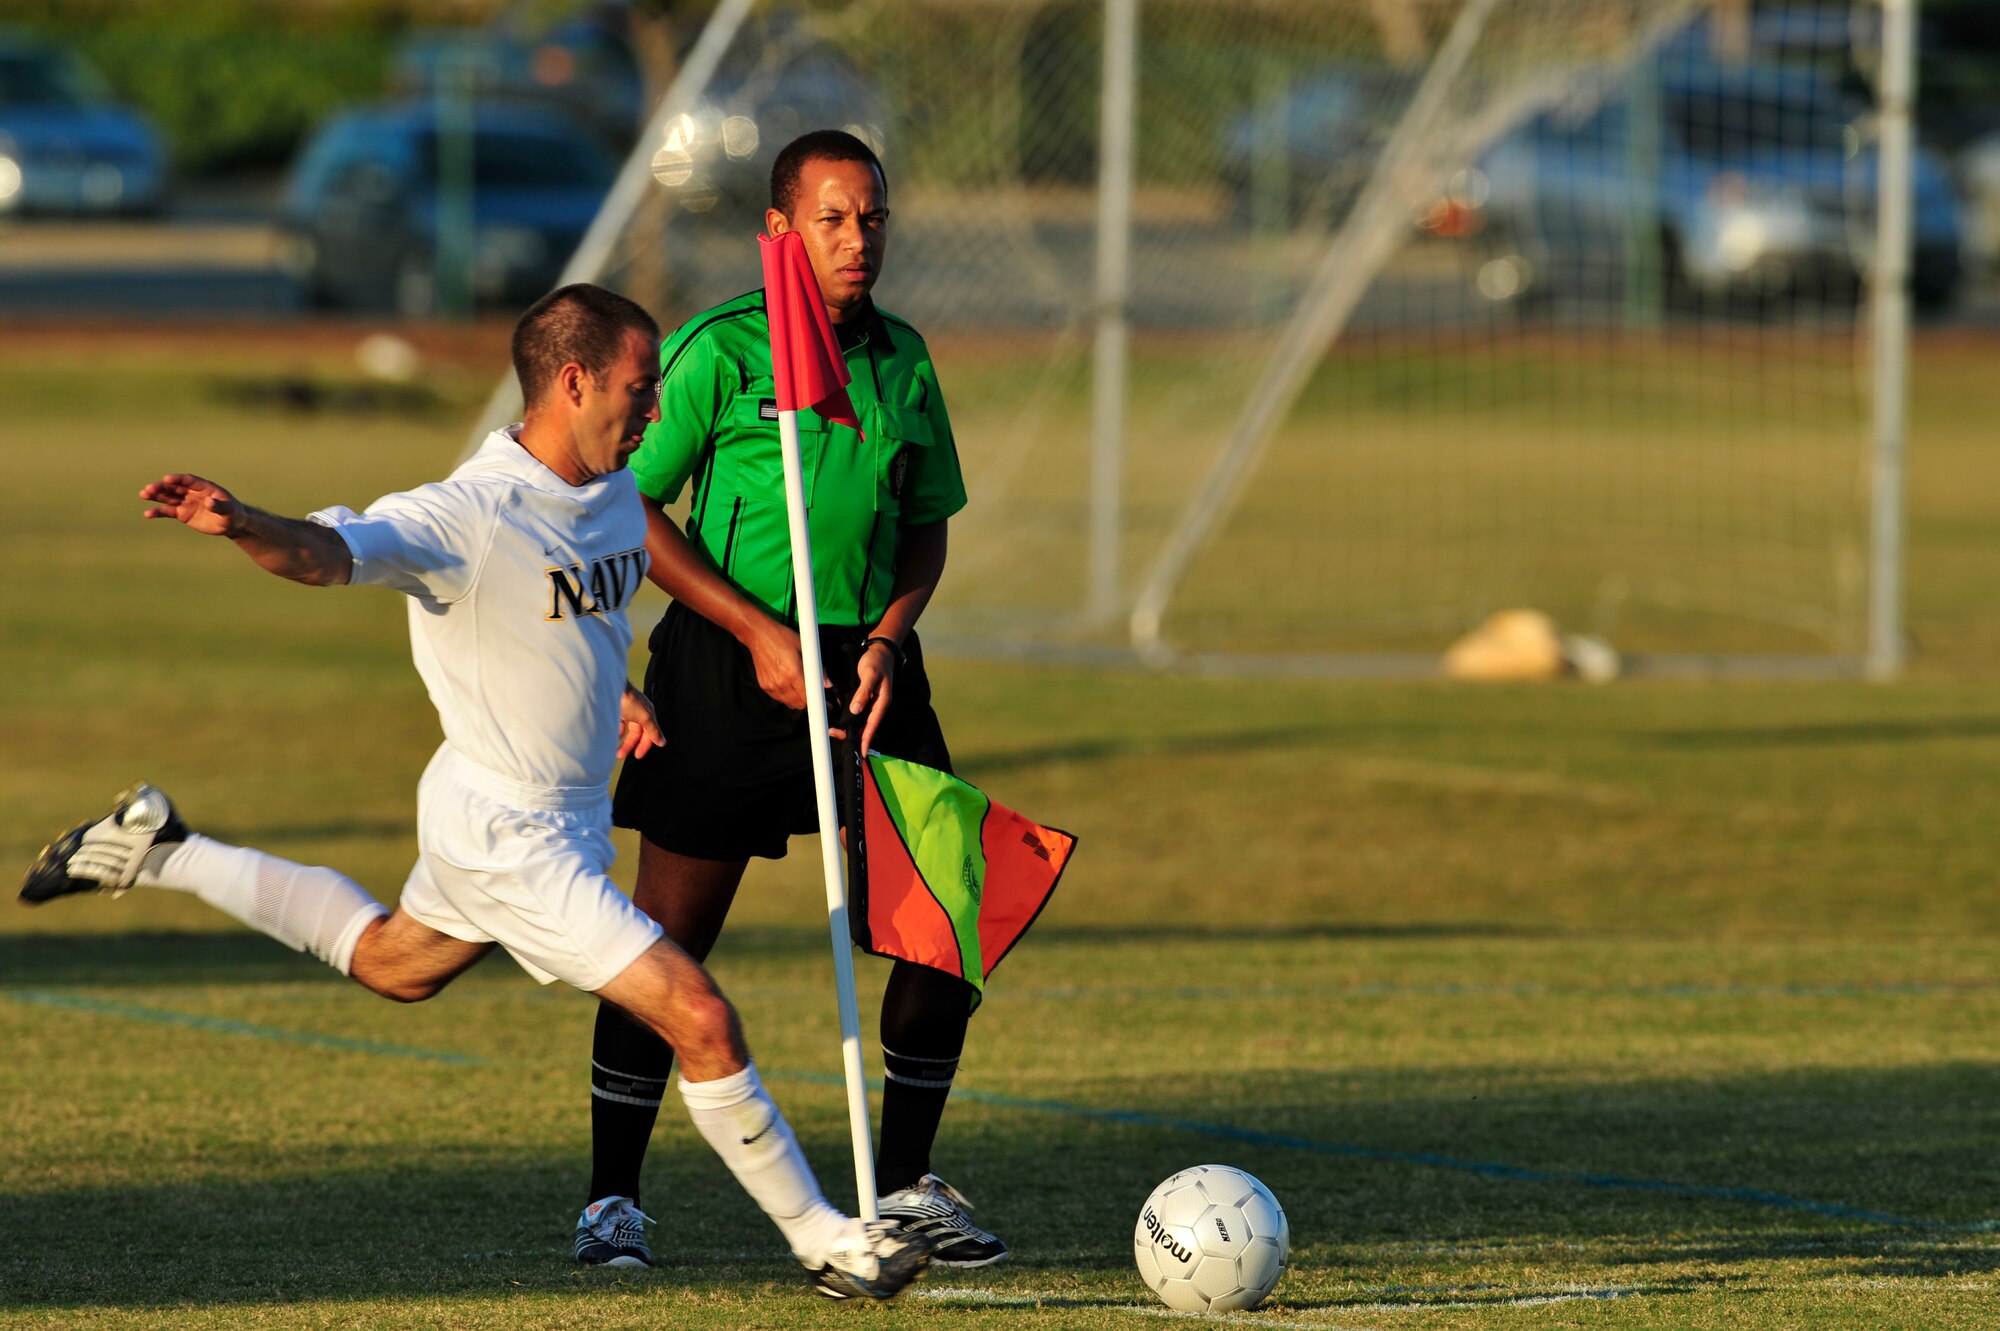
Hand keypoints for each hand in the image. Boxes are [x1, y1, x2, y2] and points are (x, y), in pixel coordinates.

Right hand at [140, 473, 244, 536]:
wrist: (230, 524)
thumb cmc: (232, 513)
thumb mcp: (229, 510)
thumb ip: (219, 506)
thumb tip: (209, 502)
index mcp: (203, 487)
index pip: (188, 480)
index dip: (177, 479)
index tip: (167, 479)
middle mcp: (191, 492)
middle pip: (174, 487)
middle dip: (161, 487)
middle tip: (149, 488)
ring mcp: (185, 502)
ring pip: (167, 497)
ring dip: (155, 495)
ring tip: (143, 494)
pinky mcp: (181, 513)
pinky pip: (167, 511)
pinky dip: (158, 512)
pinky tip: (148, 514)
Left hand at [617, 685, 663, 759]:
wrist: (610, 687)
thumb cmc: (629, 699)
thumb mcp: (645, 717)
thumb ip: (654, 730)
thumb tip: (663, 742)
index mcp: (648, 714)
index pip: (649, 733)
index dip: (644, 745)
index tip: (637, 756)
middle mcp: (638, 713)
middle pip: (636, 733)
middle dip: (629, 745)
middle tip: (620, 755)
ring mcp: (627, 711)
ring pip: (626, 730)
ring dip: (621, 740)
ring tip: (614, 749)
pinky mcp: (616, 710)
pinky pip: (617, 724)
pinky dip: (615, 731)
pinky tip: (610, 736)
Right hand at [744, 617, 828, 711]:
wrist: (759, 635)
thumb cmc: (782, 638)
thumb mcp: (804, 647)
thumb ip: (818, 668)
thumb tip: (828, 684)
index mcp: (793, 673)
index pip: (808, 698)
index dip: (816, 701)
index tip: (822, 700)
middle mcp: (781, 683)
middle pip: (799, 704)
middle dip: (808, 700)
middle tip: (811, 691)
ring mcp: (771, 686)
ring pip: (789, 703)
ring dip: (797, 699)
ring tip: (799, 686)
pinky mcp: (764, 686)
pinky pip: (779, 698)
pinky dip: (786, 696)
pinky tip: (788, 684)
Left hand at [838, 637, 896, 753]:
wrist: (880, 651)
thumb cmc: (877, 662)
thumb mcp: (870, 675)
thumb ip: (864, 692)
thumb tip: (856, 710)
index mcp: (882, 702)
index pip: (873, 725)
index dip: (866, 739)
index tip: (861, 752)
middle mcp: (877, 705)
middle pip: (866, 727)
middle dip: (854, 735)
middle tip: (835, 735)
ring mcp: (871, 703)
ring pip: (861, 722)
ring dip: (850, 728)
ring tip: (834, 731)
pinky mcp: (866, 698)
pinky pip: (858, 713)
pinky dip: (850, 719)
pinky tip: (841, 721)